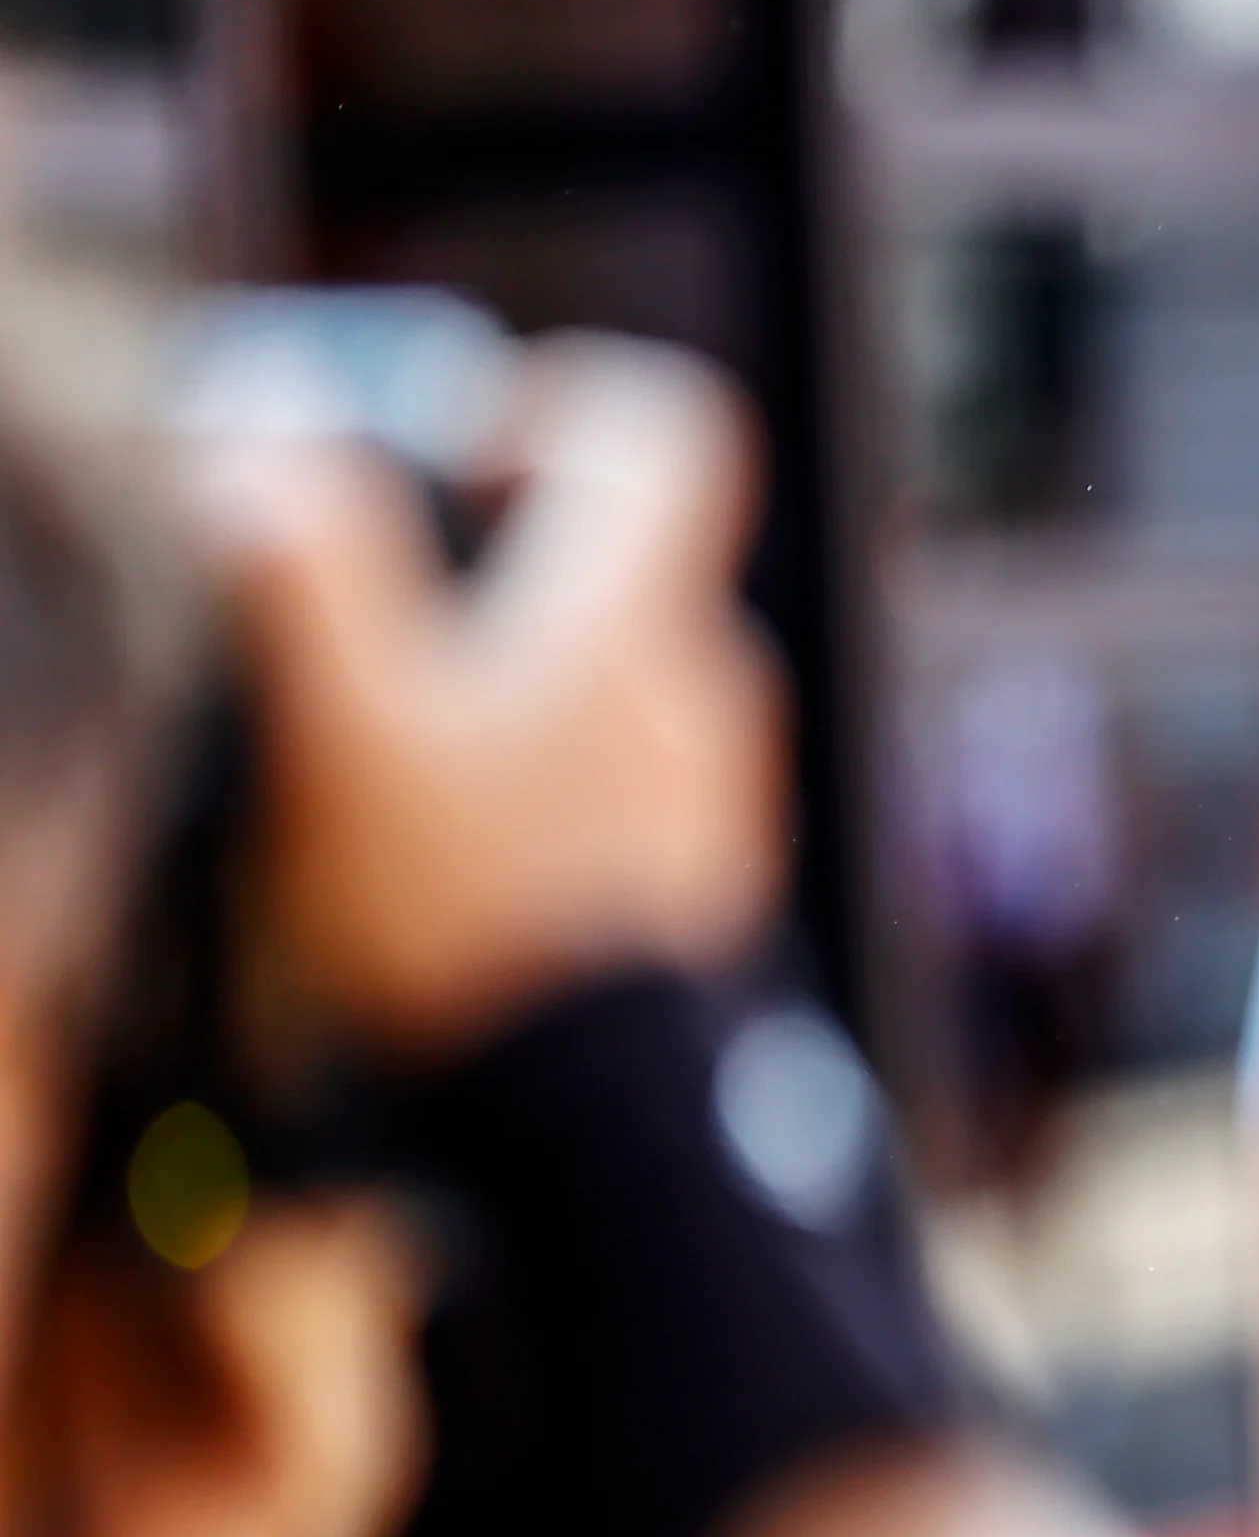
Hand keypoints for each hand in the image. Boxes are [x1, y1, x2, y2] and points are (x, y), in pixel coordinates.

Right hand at [191, 334, 786, 1058]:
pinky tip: (442, 862)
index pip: (665, 431)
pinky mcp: (695, 887)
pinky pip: (613, 784)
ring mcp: (715, 792)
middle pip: (610, 558)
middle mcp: (707, 690)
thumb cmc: (472, 919)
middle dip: (477, 568)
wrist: (600, 1135)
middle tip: (354, 634)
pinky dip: (532, 786)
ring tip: (379, 766)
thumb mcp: (345, 728)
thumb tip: (266, 432)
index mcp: (641, 620)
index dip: (552, 402)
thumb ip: (305, 565)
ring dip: (494, 690)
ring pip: (602, 679)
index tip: (442, 456)